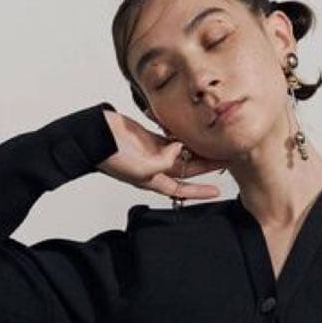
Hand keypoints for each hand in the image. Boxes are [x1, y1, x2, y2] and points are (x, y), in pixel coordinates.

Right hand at [97, 108, 224, 200]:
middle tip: (226, 159)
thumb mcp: (141, 167)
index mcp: (154, 180)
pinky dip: (183, 135)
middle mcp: (156, 168)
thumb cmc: (113, 157)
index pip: (182, 189)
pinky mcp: (150, 137)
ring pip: (182, 153)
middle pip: (187, 169)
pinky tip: (196, 131)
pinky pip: (171, 138)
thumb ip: (164, 161)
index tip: (217, 192)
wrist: (95, 136)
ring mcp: (153, 152)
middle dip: (206, 166)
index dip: (200, 192)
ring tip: (216, 143)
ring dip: (198, 149)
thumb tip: (179, 148)